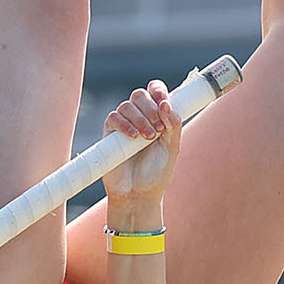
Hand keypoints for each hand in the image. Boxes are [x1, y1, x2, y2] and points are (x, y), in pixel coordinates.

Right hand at [103, 81, 181, 207]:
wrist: (138, 193)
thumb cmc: (156, 172)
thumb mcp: (172, 148)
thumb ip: (173, 125)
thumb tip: (167, 105)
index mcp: (157, 116)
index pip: (155, 91)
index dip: (158, 90)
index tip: (164, 102)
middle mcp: (139, 117)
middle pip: (140, 95)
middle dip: (151, 108)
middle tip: (159, 129)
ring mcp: (124, 124)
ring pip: (127, 105)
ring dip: (140, 118)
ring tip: (148, 138)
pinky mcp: (110, 134)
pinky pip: (114, 118)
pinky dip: (125, 124)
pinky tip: (134, 137)